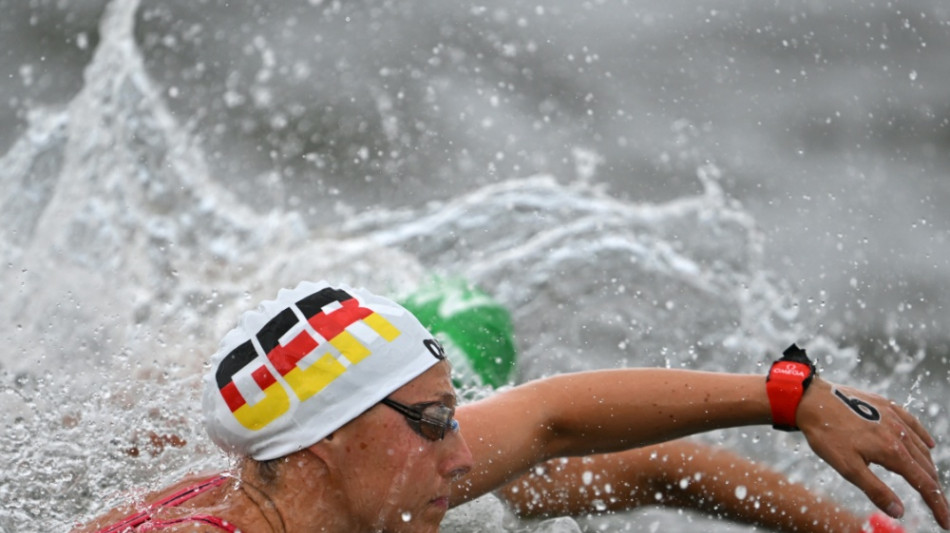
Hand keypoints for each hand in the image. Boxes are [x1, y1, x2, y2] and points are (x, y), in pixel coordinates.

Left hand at [796, 378, 949, 529]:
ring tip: (930, 484)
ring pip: (921, 447)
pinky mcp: (887, 405)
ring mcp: (894, 417)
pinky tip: (929, 445)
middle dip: (934, 490)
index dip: (938, 505)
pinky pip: (914, 423)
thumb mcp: (847, 467)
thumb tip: (899, 512)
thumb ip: (875, 490)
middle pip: (926, 468)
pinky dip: (924, 438)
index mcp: (892, 451)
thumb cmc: (826, 435)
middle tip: (938, 508)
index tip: (946, 523)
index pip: (925, 484)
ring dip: (929, 468)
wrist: (812, 400)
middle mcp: (899, 433)